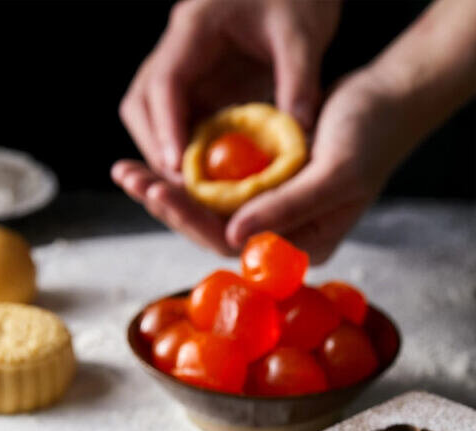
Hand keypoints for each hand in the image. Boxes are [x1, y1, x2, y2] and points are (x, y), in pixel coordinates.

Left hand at [114, 70, 408, 261]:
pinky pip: (210, 188)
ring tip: (125, 173)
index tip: (159, 194)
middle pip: (207, 229)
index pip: (231, 242)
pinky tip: (148, 166)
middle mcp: (276, 236)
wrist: (388, 100)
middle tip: (129, 179)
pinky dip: (179, 174)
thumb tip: (230, 238)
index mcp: (299, 246)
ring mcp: (265, 213)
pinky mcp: (256, 189)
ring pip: (202, 209)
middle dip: (166, 204)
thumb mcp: (336, 173)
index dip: (190, 219)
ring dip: (163, 190)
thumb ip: (286, 208)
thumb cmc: (373, 135)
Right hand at [119, 0, 339, 182]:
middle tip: (182, 185)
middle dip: (155, 147)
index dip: (166, 127)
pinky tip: (203, 169)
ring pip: (147, 115)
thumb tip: (298, 134)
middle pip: (141, 104)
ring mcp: (178, 65)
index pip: (164, 83)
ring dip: (162, 150)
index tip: (176, 166)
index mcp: (194, 27)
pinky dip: (181, 146)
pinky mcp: (190, 81)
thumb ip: (300, 83)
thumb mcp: (304, 35)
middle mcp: (175, 47)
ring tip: (192, 183)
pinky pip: (171, 120)